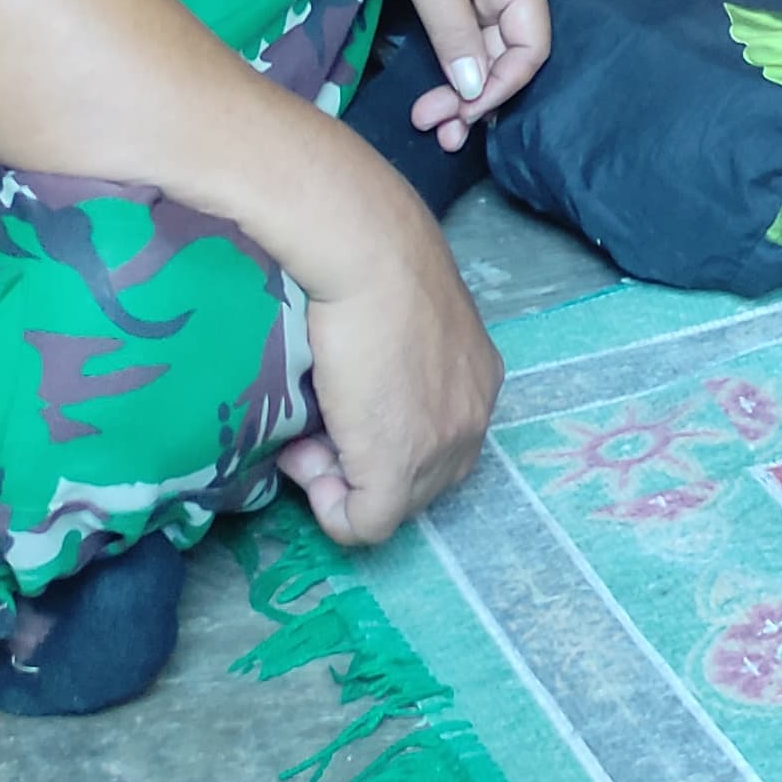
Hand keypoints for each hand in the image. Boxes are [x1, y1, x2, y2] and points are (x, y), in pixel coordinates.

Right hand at [279, 190, 500, 545]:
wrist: (368, 257)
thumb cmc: (374, 267)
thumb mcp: (404, 322)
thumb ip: (398, 367)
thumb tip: (353, 399)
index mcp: (477, 379)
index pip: (438, 440)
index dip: (382, 436)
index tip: (342, 408)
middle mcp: (473, 416)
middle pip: (418, 478)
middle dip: (361, 463)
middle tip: (316, 427)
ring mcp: (441, 446)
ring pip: (390, 503)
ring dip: (339, 478)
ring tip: (306, 434)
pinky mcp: (399, 467)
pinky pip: (364, 524)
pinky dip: (330, 507)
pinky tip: (304, 462)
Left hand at [364, 0, 548, 153]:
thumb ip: (455, 36)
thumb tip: (476, 91)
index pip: (530, 51)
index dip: (500, 89)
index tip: (460, 115)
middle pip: (508, 54)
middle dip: (474, 95)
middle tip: (433, 126)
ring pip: (486, 47)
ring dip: (461, 83)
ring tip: (430, 119)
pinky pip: (470, 30)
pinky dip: (453, 58)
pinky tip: (436, 84)